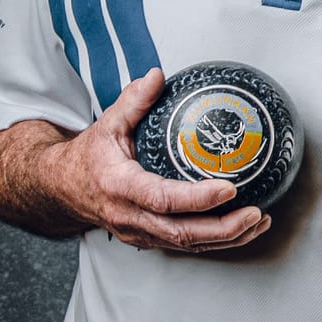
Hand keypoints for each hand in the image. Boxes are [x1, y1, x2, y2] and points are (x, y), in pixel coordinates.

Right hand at [41, 68, 270, 252]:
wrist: (62, 189)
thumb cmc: (89, 156)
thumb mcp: (107, 124)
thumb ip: (133, 101)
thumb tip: (157, 75)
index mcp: (120, 187)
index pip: (162, 199)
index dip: (197, 199)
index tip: (228, 188)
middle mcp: (130, 216)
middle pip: (181, 233)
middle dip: (222, 228)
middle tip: (255, 213)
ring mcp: (139, 233)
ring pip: (187, 245)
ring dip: (227, 238)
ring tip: (259, 222)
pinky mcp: (148, 240)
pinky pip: (185, 246)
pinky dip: (216, 241)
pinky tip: (243, 229)